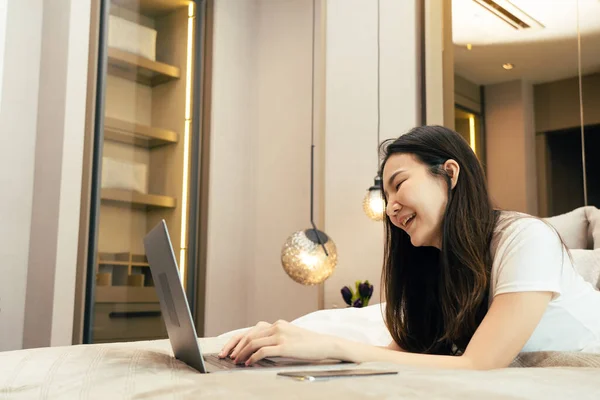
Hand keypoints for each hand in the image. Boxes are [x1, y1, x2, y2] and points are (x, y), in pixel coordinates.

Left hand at [218, 320, 335, 365]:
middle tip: (226, 357)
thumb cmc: (308, 344)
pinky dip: (252, 357)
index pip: (250, 331)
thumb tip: (255, 349)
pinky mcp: (285, 346)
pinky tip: (248, 363)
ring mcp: (280, 335)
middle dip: (234, 347)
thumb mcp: (289, 337)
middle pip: (248, 335)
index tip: (228, 350)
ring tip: (236, 362)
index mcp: (276, 324)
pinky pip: (263, 351)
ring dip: (241, 353)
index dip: (236, 341)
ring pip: (253, 342)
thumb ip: (274, 339)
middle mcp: (276, 326)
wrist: (325, 345)